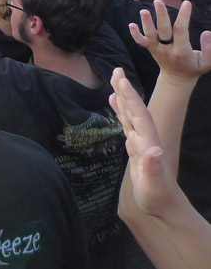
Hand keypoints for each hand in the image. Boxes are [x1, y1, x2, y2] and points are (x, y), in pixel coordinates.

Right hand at [109, 68, 180, 216]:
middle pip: (135, 110)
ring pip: (130, 114)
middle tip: (116, 71)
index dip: (130, 98)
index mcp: (148, 143)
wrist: (164, 207)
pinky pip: (125, 124)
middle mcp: (145, 139)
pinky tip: (113, 102)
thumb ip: (152, 167)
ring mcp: (140, 142)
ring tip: (114, 80)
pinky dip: (119, 111)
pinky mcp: (135, 147)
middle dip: (126, 91)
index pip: (139, 115)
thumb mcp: (153, 185)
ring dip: (123, 97)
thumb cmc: (157, 198)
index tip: (121, 80)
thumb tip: (153, 150)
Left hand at [129, 0, 210, 83]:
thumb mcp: (206, 62)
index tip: (187, 3)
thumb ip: (209, 49)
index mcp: (182, 51)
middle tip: (158, 2)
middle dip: (161, 16)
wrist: (176, 78)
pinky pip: (141, 42)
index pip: (181, 30)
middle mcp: (167, 49)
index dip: (184, 16)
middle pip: (163, 31)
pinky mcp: (150, 48)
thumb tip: (207, 33)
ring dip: (146, 23)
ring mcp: (157, 49)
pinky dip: (135, 34)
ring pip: (150, 35)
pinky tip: (131, 25)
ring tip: (143, 11)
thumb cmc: (194, 67)